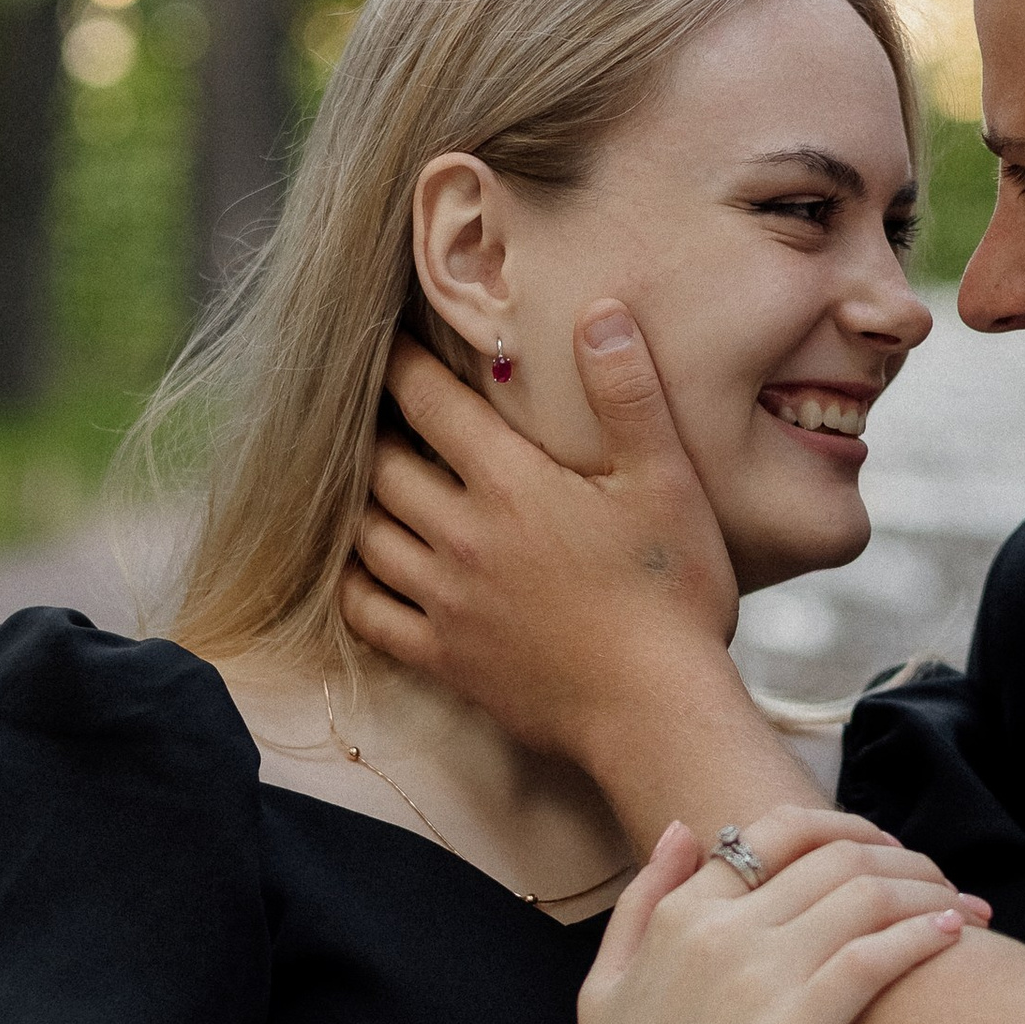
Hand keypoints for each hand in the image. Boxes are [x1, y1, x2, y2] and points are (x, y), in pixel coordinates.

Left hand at [343, 308, 738, 773]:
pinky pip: (369, 615)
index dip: (401, 365)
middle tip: (374, 411)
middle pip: (383, 466)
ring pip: (366, 535)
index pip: (427, 404)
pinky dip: (353, 583)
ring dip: (360, 502)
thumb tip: (596, 311)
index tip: (386, 342)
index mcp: (509, 484)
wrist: (657, 712)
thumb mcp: (667, 480)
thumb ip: (627, 392)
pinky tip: (359, 567)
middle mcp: (460, 537)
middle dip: (374, 431)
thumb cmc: (671, 593)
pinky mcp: (445, 659)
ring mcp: (445, 602)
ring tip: (366, 481)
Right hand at [410, 805, 972, 1023]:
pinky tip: (955, 936)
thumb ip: (645, 898)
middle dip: (906, 859)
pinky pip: (874, 958)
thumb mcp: (608, 977)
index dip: (851, 830)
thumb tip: (681, 828)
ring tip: (966, 908)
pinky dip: (923, 936)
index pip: (783, 829)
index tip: (889, 853)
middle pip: (840, 857)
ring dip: (930, 891)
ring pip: (867, 896)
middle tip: (942, 882)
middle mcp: (724, 928)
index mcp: (684, 912)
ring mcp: (760, 976)